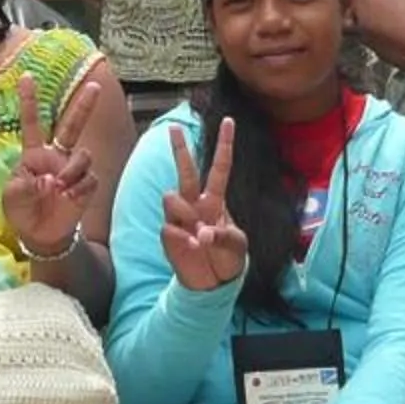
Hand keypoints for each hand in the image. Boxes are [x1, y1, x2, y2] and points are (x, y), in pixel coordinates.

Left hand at [1, 68, 101, 255]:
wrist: (41, 235)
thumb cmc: (23, 210)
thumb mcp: (13, 195)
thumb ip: (27, 184)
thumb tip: (51, 180)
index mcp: (34, 154)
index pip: (32, 122)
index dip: (30, 100)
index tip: (27, 76)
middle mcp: (56, 157)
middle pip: (72, 125)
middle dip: (83, 105)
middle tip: (94, 85)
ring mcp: (72, 170)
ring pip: (83, 155)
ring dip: (72, 170)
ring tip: (60, 188)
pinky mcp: (85, 185)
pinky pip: (89, 179)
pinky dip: (78, 188)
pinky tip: (69, 198)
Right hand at [159, 121, 249, 291]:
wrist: (213, 282)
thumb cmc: (228, 258)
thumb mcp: (236, 245)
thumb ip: (222, 236)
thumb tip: (201, 234)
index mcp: (216, 200)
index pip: (220, 167)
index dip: (224, 145)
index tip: (228, 121)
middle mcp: (195, 204)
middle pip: (185, 171)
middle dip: (179, 149)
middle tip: (174, 127)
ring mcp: (180, 218)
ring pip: (172, 197)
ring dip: (186, 214)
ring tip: (200, 237)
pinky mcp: (168, 234)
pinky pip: (170, 227)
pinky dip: (184, 239)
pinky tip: (194, 248)